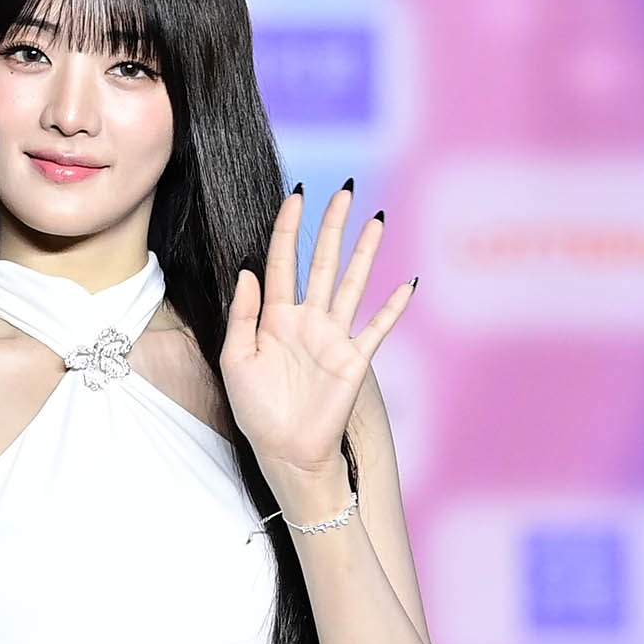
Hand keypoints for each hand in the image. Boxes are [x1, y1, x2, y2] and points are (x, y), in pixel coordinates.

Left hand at [220, 181, 415, 487]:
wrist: (285, 452)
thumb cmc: (256, 412)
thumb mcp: (235, 361)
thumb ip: (242, 316)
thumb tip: (249, 270)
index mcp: (274, 318)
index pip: (283, 262)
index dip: (287, 228)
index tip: (296, 195)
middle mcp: (307, 321)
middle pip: (323, 263)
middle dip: (332, 227)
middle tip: (344, 191)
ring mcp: (334, 338)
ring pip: (352, 284)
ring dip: (365, 252)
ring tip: (376, 220)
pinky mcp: (355, 359)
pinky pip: (378, 327)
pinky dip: (393, 307)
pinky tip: (408, 283)